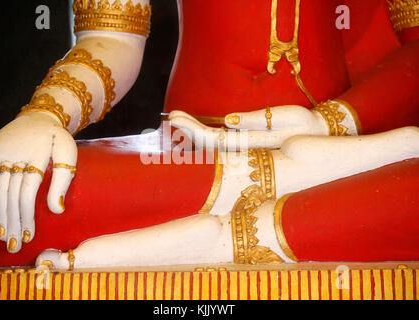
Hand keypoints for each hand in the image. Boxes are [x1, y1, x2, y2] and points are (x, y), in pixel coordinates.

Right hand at [0, 111, 76, 252]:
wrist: (39, 118)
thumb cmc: (57, 141)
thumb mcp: (67, 154)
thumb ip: (62, 181)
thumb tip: (57, 210)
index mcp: (37, 154)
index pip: (27, 191)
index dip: (26, 215)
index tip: (29, 236)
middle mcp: (16, 154)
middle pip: (11, 195)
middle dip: (13, 222)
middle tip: (14, 246)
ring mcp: (1, 153)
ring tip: (4, 238)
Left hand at [169, 105, 327, 149]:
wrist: (324, 142)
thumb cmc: (307, 126)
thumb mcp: (286, 119)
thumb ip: (256, 122)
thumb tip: (227, 120)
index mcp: (253, 146)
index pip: (215, 141)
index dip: (193, 130)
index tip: (176, 117)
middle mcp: (247, 154)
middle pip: (208, 146)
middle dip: (188, 131)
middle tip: (171, 116)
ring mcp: (248, 154)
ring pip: (213, 147)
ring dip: (194, 134)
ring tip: (178, 119)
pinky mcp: (250, 150)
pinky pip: (222, 146)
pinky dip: (206, 138)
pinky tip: (195, 132)